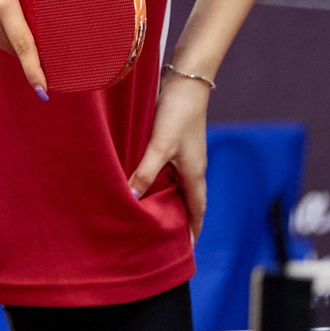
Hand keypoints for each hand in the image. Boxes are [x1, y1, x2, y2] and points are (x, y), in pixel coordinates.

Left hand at [127, 68, 210, 236]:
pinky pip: (165, 168)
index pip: (197, 210)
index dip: (192, 231)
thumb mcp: (160, 145)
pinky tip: (139, 179)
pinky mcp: (173, 140)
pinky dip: (156, 179)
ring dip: (164, 199)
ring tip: (146, 214)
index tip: (185, 251)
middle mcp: (191, 167)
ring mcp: (183, 154)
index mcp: (195, 173)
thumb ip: (146, 172)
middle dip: (177, 219)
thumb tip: (133, 198)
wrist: (185, 79)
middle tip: (160, 238)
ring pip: (174, 184)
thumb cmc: (178, 113)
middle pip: (186, 200)